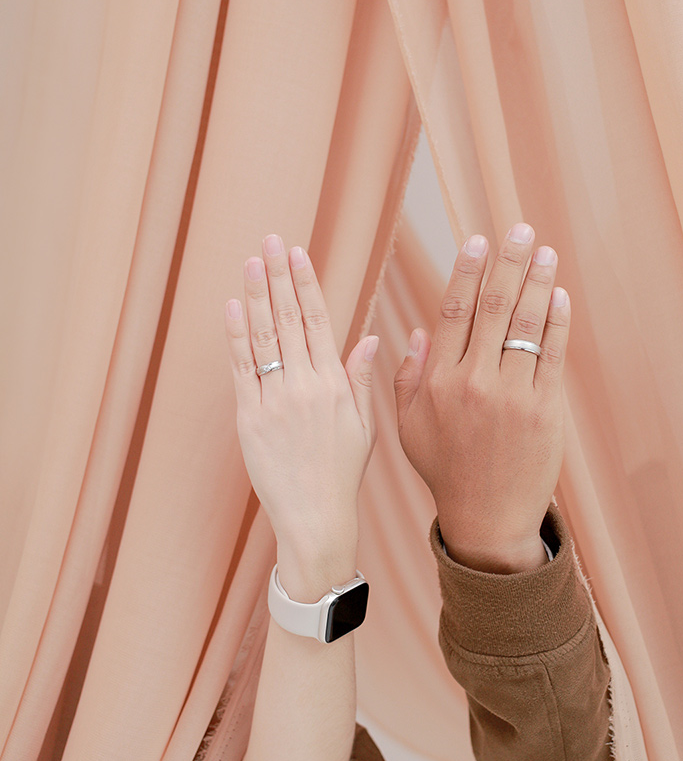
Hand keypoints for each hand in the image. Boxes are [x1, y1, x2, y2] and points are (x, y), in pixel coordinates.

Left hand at [224, 235, 377, 596]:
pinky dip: (236, 337)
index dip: (307, 284)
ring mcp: (276, 402)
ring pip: (265, 338)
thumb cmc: (342, 475)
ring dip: (257, 296)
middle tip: (270, 241)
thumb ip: (363, 379)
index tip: (298, 254)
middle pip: (290, 320)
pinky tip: (234, 307)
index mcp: (336, 386)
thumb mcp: (365, 427)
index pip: (319, 322)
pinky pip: (242, 370)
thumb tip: (370, 338)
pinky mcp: (251, 419)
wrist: (316, 518)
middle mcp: (307, 387)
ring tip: (250, 263)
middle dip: (279, 277)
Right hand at [393, 224, 570, 573]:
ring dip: (537, 283)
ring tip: (545, 252)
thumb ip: (408, 377)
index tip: (478, 242)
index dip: (467, 272)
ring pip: (525, 325)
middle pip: (493, 308)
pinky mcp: (545, 410)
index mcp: (438, 382)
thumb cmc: (446, 471)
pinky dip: (556, 323)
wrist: (488, 519)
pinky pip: (551, 356)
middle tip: (521, 230)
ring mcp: (512, 396)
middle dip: (508, 263)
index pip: (454, 313)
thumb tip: (420, 331)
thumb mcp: (410, 427)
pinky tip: (559, 296)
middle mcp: (473, 383)